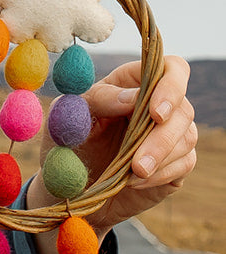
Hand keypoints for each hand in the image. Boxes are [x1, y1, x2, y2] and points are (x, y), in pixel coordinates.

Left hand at [30, 55, 197, 235]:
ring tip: (132, 174)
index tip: (155, 113)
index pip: (172, 68)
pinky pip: (184, 163)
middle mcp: (157, 104)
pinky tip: (134, 182)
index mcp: (132, 83)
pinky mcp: (174, 161)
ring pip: (186, 138)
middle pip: (183, 110)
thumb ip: (97, 100)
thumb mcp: (69, 116)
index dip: (171, 87)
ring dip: (160, 158)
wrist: (66, 185)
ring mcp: (170, 133)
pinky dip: (161, 174)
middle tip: (139, 163)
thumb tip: (133, 98)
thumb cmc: (66, 141)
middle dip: (162, 138)